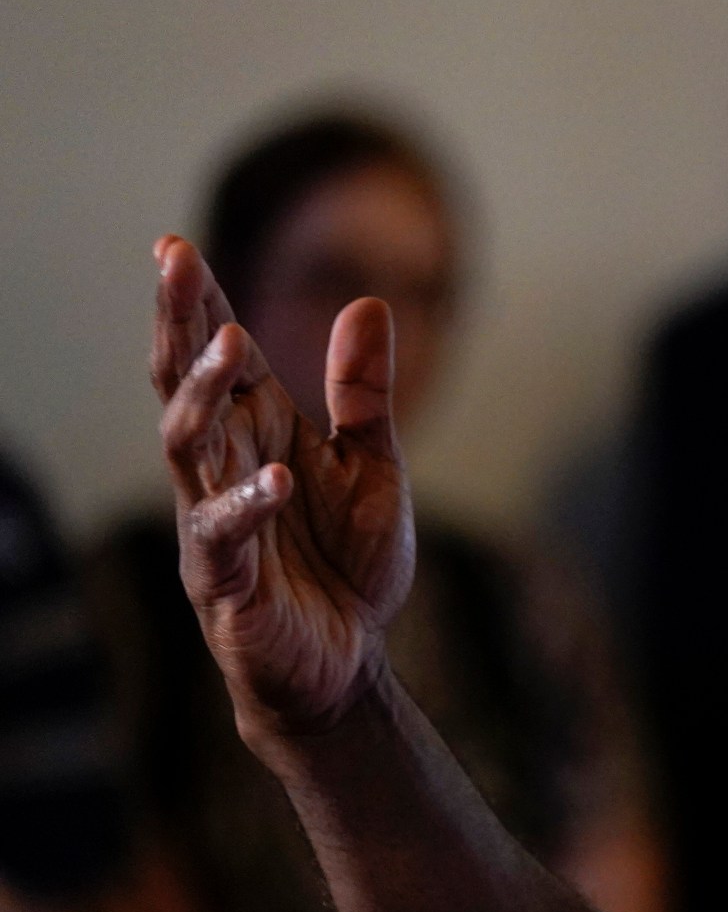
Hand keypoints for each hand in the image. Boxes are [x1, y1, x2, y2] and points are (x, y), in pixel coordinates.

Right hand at [149, 236, 413, 741]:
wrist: (344, 666)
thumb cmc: (346, 565)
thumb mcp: (371, 467)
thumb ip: (363, 394)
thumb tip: (368, 303)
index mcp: (255, 435)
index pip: (216, 357)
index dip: (196, 303)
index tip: (175, 246)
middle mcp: (222, 469)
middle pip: (184, 383)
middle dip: (178, 322)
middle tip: (172, 261)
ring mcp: (214, 521)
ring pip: (188, 446)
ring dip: (203, 395)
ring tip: (227, 346)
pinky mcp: (224, 580)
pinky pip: (222, 535)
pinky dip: (248, 503)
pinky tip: (274, 474)